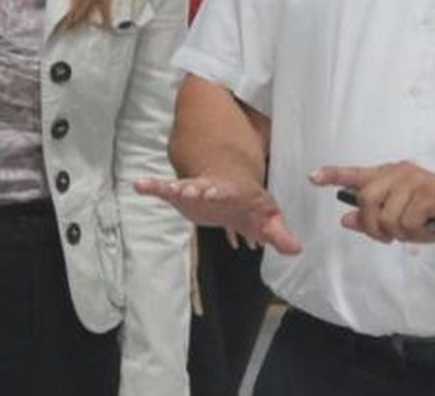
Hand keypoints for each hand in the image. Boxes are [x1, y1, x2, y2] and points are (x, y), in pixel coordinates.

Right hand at [136, 175, 301, 254]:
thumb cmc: (249, 203)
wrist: (230, 184)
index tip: (208, 191)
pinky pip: (164, 190)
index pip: (226, 193)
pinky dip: (152, 187)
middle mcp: (212, 189)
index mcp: (233, 193)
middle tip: (187, 190)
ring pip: (183, 188)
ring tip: (163, 189)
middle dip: (195, 190)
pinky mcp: (182, 196)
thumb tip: (296, 250)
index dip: (218, 192)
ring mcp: (195, 191)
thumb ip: (278, 234)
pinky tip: (137, 185)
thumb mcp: (266, 218)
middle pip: (202, 188)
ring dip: (174, 189)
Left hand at [312, 162, 434, 243]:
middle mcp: (398, 173)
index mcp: (389, 176)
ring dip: (401, 232)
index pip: (355, 174)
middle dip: (374, 226)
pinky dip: (417, 233)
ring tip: (420, 226)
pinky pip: (407, 223)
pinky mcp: (428, 192)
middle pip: (366, 201)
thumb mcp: (402, 219)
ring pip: (386, 216)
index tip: (312, 177)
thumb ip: (374, 218)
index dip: (333, 175)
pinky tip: (431, 225)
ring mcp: (413, 180)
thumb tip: (346, 219)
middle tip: (390, 236)